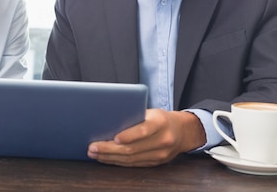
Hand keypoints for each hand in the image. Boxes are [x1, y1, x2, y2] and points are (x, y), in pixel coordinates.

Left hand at [86, 109, 205, 166]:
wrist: (183, 132)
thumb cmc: (161, 119)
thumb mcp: (151, 112)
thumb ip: (135, 116)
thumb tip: (108, 120)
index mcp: (161, 122)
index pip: (144, 130)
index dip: (129, 135)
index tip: (114, 138)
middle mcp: (163, 140)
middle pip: (133, 148)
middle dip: (110, 149)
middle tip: (93, 147)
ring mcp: (160, 154)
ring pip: (131, 159)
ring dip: (110, 157)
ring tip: (95, 153)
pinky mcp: (156, 163)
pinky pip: (134, 164)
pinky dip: (118, 162)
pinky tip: (106, 158)